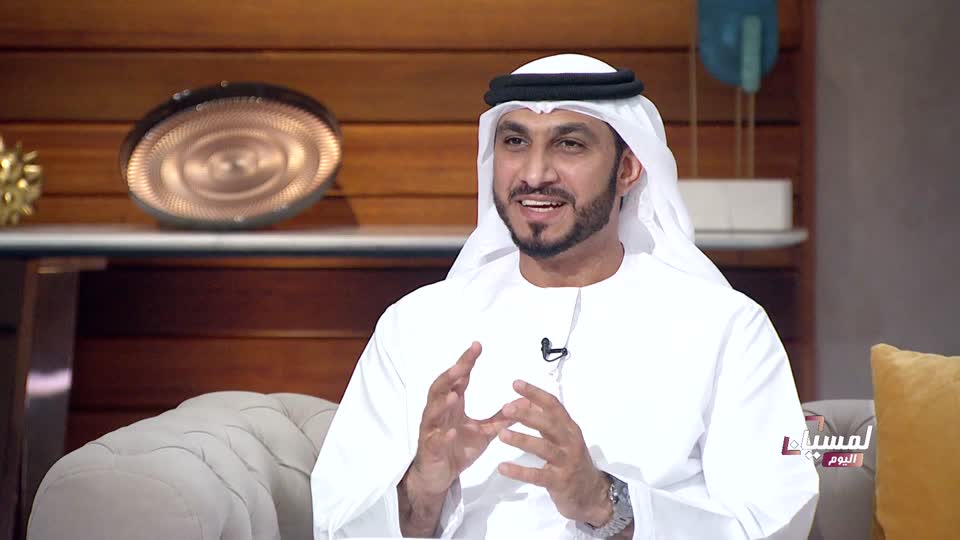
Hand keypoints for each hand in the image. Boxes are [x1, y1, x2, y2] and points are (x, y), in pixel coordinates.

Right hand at [405, 342, 515, 496]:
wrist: (440, 476)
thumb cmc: (458, 448)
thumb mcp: (484, 432)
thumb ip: (502, 417)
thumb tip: (524, 402)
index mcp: (452, 405)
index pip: (458, 379)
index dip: (466, 362)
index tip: (477, 346)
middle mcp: (439, 413)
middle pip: (441, 389)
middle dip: (451, 375)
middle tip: (463, 364)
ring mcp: (433, 430)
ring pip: (433, 412)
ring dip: (443, 403)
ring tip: (454, 395)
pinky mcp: (431, 449)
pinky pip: (435, 441)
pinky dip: (442, 435)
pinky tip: (450, 432)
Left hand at [497, 380, 611, 525]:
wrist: (591, 494)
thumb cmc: (572, 462)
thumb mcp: (564, 439)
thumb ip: (546, 424)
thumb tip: (522, 404)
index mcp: (569, 428)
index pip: (553, 405)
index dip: (535, 393)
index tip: (516, 384)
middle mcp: (570, 442)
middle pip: (549, 424)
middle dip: (527, 414)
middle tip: (506, 408)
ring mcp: (566, 462)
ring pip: (543, 448)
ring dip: (522, 440)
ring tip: (502, 434)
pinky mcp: (559, 482)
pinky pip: (537, 475)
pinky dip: (519, 471)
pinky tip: (503, 467)